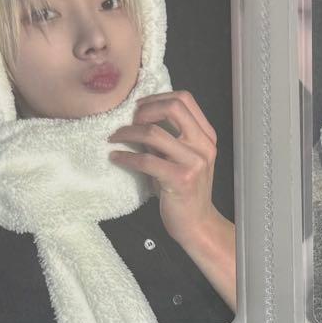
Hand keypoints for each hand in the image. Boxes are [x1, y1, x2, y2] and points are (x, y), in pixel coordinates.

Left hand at [109, 90, 221, 245]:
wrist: (197, 224)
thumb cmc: (184, 191)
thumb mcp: (182, 159)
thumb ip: (168, 138)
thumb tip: (138, 117)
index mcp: (206, 137)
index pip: (184, 99)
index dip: (157, 98)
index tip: (139, 108)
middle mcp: (204, 146)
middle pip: (173, 107)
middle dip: (144, 110)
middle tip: (128, 120)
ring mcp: (194, 163)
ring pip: (154, 132)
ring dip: (128, 132)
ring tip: (115, 137)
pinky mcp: (180, 179)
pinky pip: (146, 160)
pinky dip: (126, 157)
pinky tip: (116, 158)